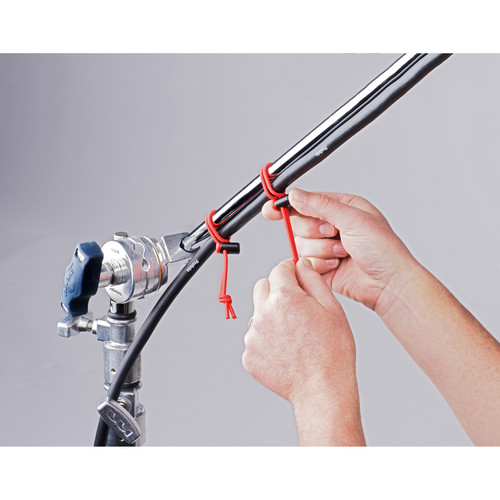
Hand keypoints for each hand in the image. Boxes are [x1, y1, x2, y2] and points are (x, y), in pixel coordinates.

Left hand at [242, 258, 364, 444]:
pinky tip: (286, 351)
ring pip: (259, 314)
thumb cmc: (332, 351)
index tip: (296, 276)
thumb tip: (302, 264)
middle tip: (296, 306)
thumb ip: (312, 280)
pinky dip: (267, 340)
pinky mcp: (249, 356)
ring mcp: (253, 336)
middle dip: (277, 290)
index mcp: (284, 297)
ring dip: (272, 316)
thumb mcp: (331, 307)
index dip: (290, 270)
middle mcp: (263, 313)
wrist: (322, 389)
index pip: (279, 269)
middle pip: (263, 287)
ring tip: (295, 335)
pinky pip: (256, 339)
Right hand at [262, 189, 417, 313]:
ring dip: (321, 250)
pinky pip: (306, 263)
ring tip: (342, 254)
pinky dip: (319, 265)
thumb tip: (295, 195)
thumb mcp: (353, 219)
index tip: (271, 210)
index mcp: (341, 208)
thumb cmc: (383, 249)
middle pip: (299, 224)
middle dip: (315, 231)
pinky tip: (337, 266)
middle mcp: (332, 226)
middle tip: (334, 234)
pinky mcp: (322, 267)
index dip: (287, 206)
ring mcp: (326, 247)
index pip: (306, 202)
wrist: (388, 283)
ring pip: (301, 245)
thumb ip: (321, 205)